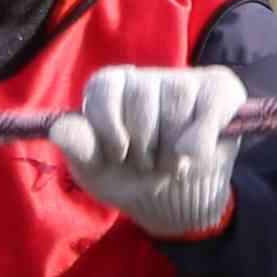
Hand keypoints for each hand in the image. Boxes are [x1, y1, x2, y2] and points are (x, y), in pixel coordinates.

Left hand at [49, 64, 246, 236]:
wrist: (174, 199)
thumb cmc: (129, 177)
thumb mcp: (97, 170)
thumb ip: (78, 148)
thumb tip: (59, 129)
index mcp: (110, 88)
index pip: (104, 86)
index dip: (111, 126)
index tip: (119, 155)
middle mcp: (145, 77)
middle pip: (142, 93)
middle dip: (144, 144)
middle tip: (147, 165)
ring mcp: (184, 80)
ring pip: (178, 96)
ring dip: (173, 146)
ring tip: (170, 164)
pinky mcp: (218, 89)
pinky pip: (212, 101)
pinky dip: (203, 133)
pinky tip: (196, 154)